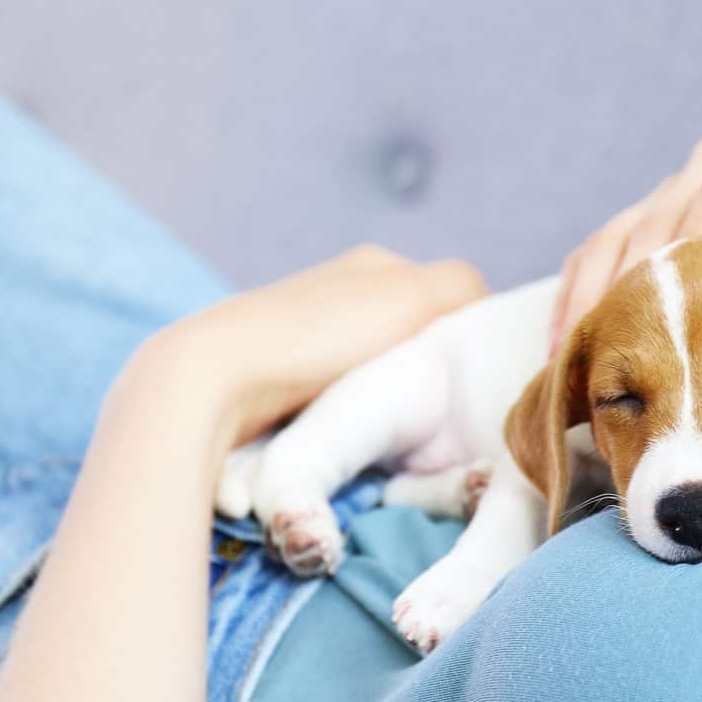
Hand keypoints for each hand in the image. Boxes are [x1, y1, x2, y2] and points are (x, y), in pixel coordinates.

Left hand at [138, 245, 486, 451]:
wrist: (211, 382)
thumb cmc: (315, 338)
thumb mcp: (408, 297)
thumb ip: (462, 290)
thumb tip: (489, 307)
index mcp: (376, 266)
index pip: (451, 298)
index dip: (473, 337)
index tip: (485, 380)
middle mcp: (342, 292)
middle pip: (415, 337)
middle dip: (433, 370)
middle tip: (448, 412)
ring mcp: (310, 335)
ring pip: (382, 371)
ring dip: (396, 397)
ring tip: (406, 428)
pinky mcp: (283, 378)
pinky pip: (345, 396)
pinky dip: (360, 413)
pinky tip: (362, 434)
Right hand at [550, 122, 701, 347]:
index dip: (697, 248)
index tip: (681, 308)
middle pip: (662, 216)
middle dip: (639, 281)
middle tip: (620, 350)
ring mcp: (674, 190)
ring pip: (618, 237)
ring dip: (596, 298)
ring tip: (577, 358)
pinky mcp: (642, 222)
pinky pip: (595, 256)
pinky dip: (581, 301)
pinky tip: (564, 351)